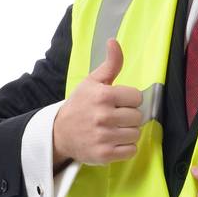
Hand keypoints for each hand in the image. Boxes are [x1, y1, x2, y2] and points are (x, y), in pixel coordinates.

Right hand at [53, 37, 142, 165]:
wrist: (60, 133)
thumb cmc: (80, 105)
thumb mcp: (92, 82)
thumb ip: (110, 64)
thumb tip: (114, 41)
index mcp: (103, 95)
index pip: (137, 97)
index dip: (129, 100)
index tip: (118, 103)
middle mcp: (103, 116)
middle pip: (138, 116)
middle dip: (129, 117)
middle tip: (115, 117)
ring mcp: (104, 137)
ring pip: (135, 134)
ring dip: (128, 133)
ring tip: (114, 130)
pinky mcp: (105, 154)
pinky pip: (131, 150)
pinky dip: (126, 148)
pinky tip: (114, 142)